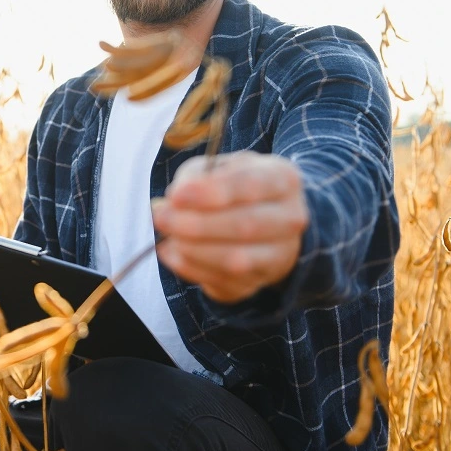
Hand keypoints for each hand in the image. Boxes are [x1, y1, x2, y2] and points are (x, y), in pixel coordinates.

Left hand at [151, 151, 307, 303]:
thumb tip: (171, 203)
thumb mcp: (217, 167)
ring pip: (237, 261)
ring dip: (193, 250)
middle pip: (246, 226)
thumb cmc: (235, 187)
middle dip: (196, 224)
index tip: (176, 195)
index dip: (212, 192)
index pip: (251, 185)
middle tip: (160, 217)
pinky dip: (191, 269)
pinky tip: (171, 253)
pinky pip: (224, 283)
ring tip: (166, 236)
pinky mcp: (259, 282)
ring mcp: (280, 255)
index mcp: (283, 179)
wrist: (266, 220)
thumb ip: (194, 179)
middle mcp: (290, 219)